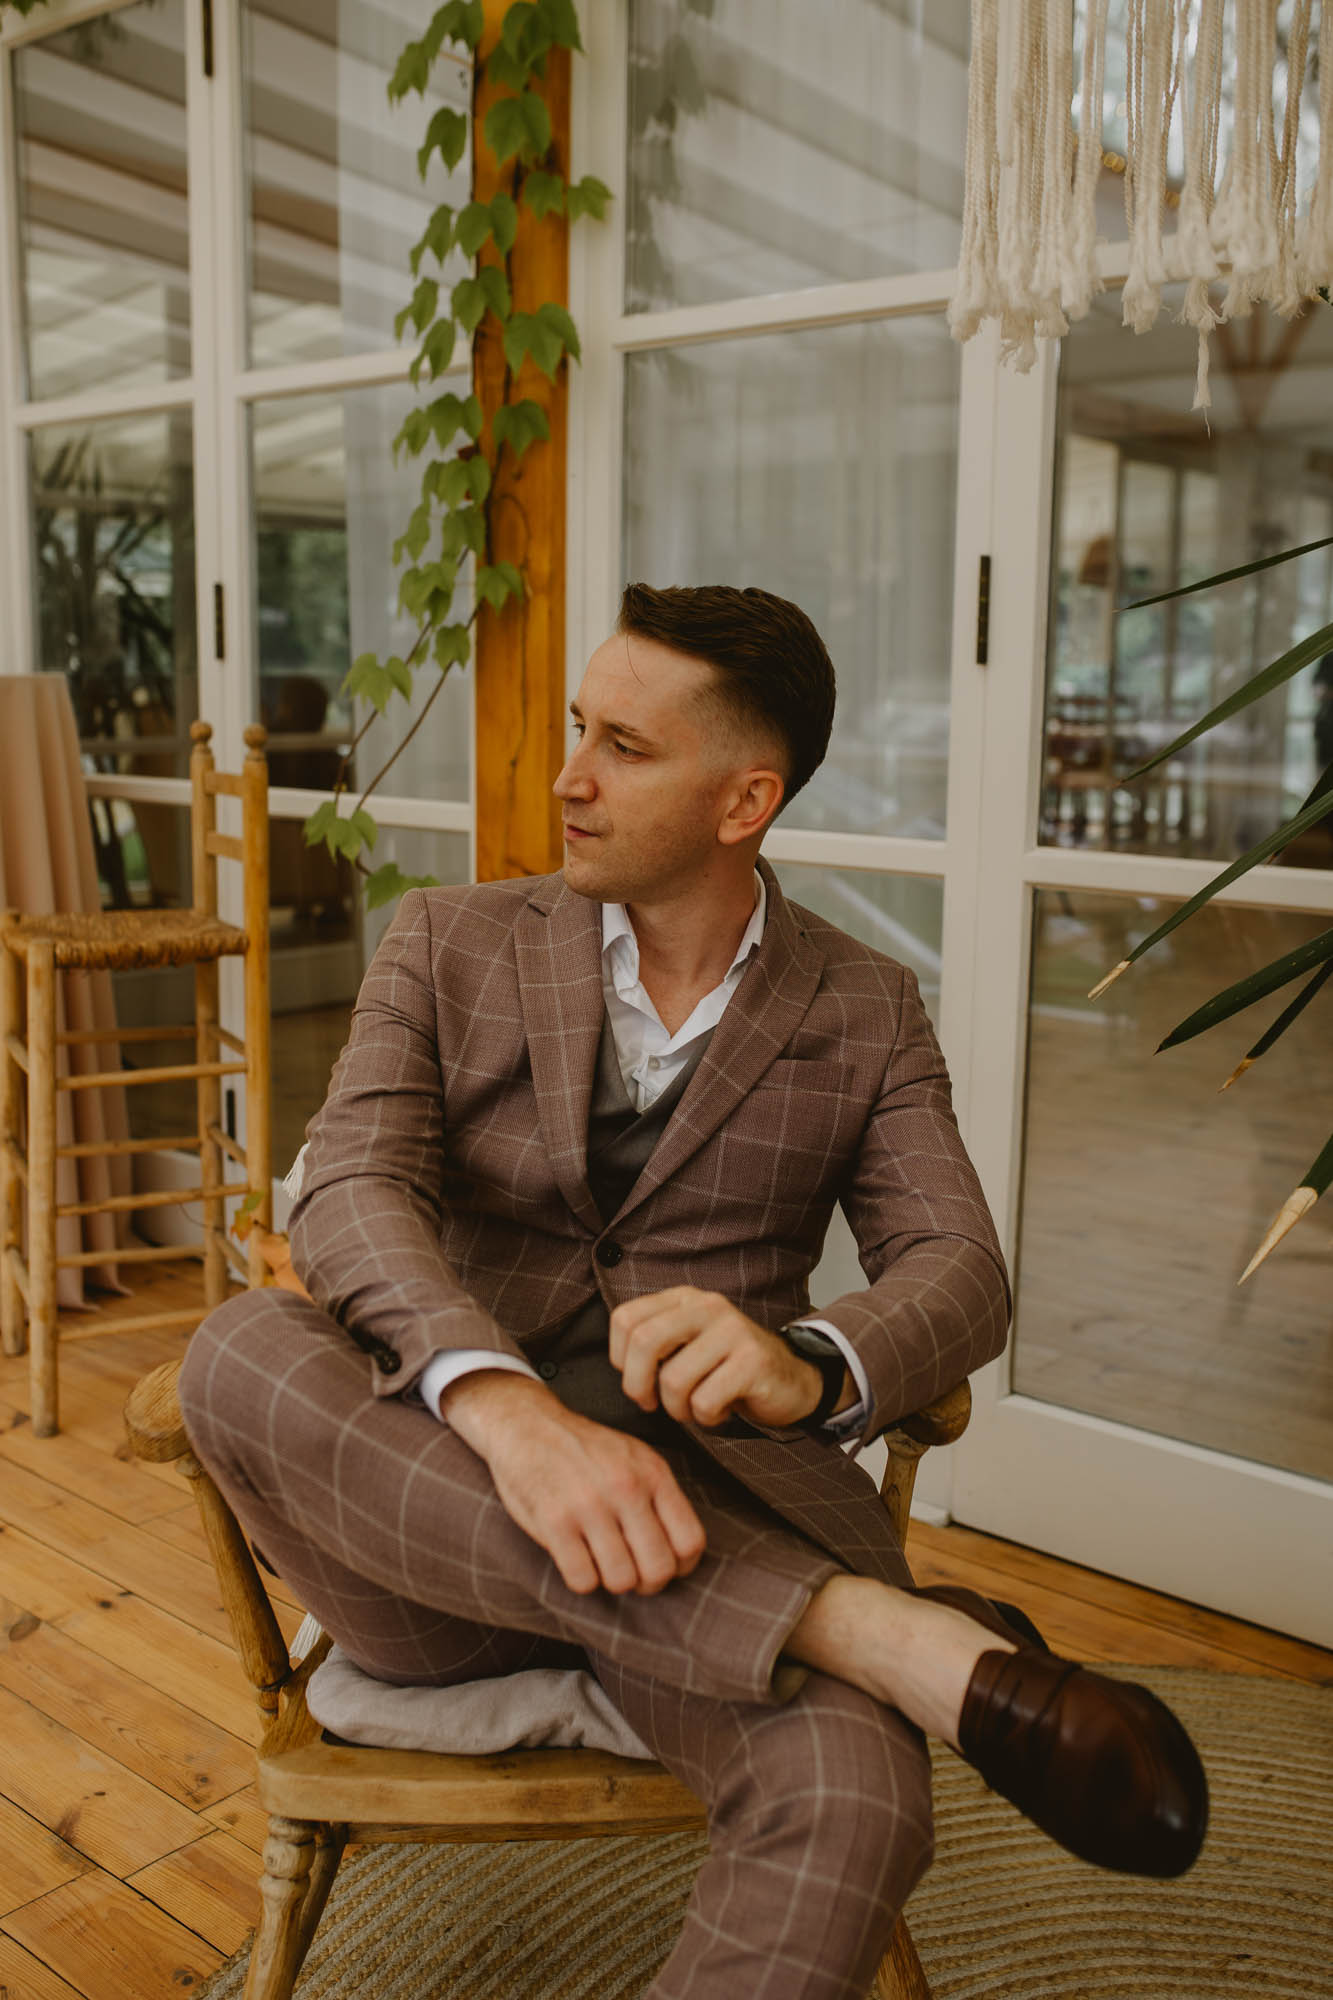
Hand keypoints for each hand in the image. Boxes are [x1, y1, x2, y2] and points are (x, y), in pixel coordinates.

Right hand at [440, 1370, 705, 1596]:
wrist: (528, 1424)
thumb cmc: (586, 1449)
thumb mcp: (635, 1458)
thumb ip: (660, 1497)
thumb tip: (682, 1553)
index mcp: (652, 1474)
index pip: (690, 1542)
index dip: (681, 1566)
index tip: (664, 1564)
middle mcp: (626, 1488)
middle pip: (658, 1569)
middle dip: (647, 1583)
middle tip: (632, 1573)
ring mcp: (589, 1506)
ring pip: (621, 1580)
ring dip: (612, 1582)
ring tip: (601, 1563)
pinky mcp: (554, 1521)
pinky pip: (582, 1580)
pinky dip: (582, 1580)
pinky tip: (577, 1559)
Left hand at [609, 1287, 837, 1430]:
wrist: (792, 1380)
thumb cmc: (727, 1369)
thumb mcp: (688, 1344)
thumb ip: (654, 1343)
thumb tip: (619, 1366)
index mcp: (684, 1298)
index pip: (625, 1319)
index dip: (619, 1358)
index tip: (636, 1379)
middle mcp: (708, 1306)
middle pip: (644, 1342)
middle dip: (637, 1385)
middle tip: (650, 1404)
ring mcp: (733, 1331)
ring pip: (674, 1380)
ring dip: (678, 1409)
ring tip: (696, 1407)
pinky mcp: (752, 1361)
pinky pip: (705, 1401)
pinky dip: (706, 1418)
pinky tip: (722, 1410)